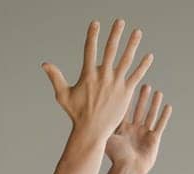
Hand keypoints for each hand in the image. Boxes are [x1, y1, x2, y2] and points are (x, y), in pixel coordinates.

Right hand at [42, 18, 153, 141]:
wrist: (91, 131)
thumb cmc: (76, 114)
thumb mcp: (63, 95)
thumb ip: (56, 77)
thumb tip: (44, 64)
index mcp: (88, 75)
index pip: (90, 50)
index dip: (92, 35)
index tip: (96, 23)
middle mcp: (103, 76)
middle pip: (111, 50)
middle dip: (115, 34)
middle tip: (120, 21)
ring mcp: (116, 84)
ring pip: (126, 60)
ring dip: (132, 45)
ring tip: (138, 32)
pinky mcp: (126, 92)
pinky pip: (136, 76)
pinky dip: (143, 66)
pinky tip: (149, 56)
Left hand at [104, 84, 171, 173]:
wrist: (127, 170)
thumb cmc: (116, 157)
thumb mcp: (107, 137)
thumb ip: (103, 125)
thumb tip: (89, 112)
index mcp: (123, 130)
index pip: (126, 111)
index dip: (127, 99)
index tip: (128, 86)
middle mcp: (134, 131)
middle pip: (139, 110)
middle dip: (142, 98)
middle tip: (144, 85)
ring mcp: (144, 134)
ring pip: (150, 115)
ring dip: (154, 104)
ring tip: (157, 92)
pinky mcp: (154, 139)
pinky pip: (160, 125)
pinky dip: (164, 116)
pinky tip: (167, 106)